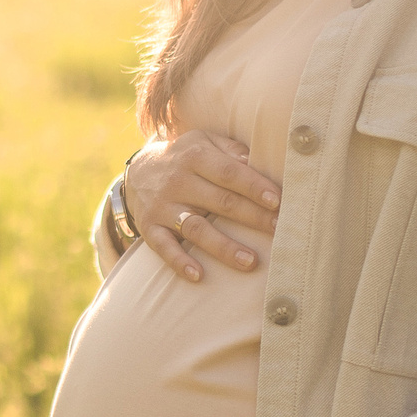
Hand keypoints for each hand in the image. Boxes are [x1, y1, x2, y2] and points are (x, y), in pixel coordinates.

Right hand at [123, 131, 279, 281]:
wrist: (138, 171)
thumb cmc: (185, 158)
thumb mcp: (204, 141)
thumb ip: (230, 149)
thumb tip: (256, 161)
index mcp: (194, 156)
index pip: (228, 172)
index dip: (253, 186)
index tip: (277, 201)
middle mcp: (177, 181)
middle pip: (220, 201)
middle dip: (252, 217)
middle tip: (278, 230)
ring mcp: (162, 207)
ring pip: (196, 229)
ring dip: (223, 247)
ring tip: (250, 261)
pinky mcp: (150, 228)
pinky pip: (164, 247)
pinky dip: (179, 262)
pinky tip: (198, 275)